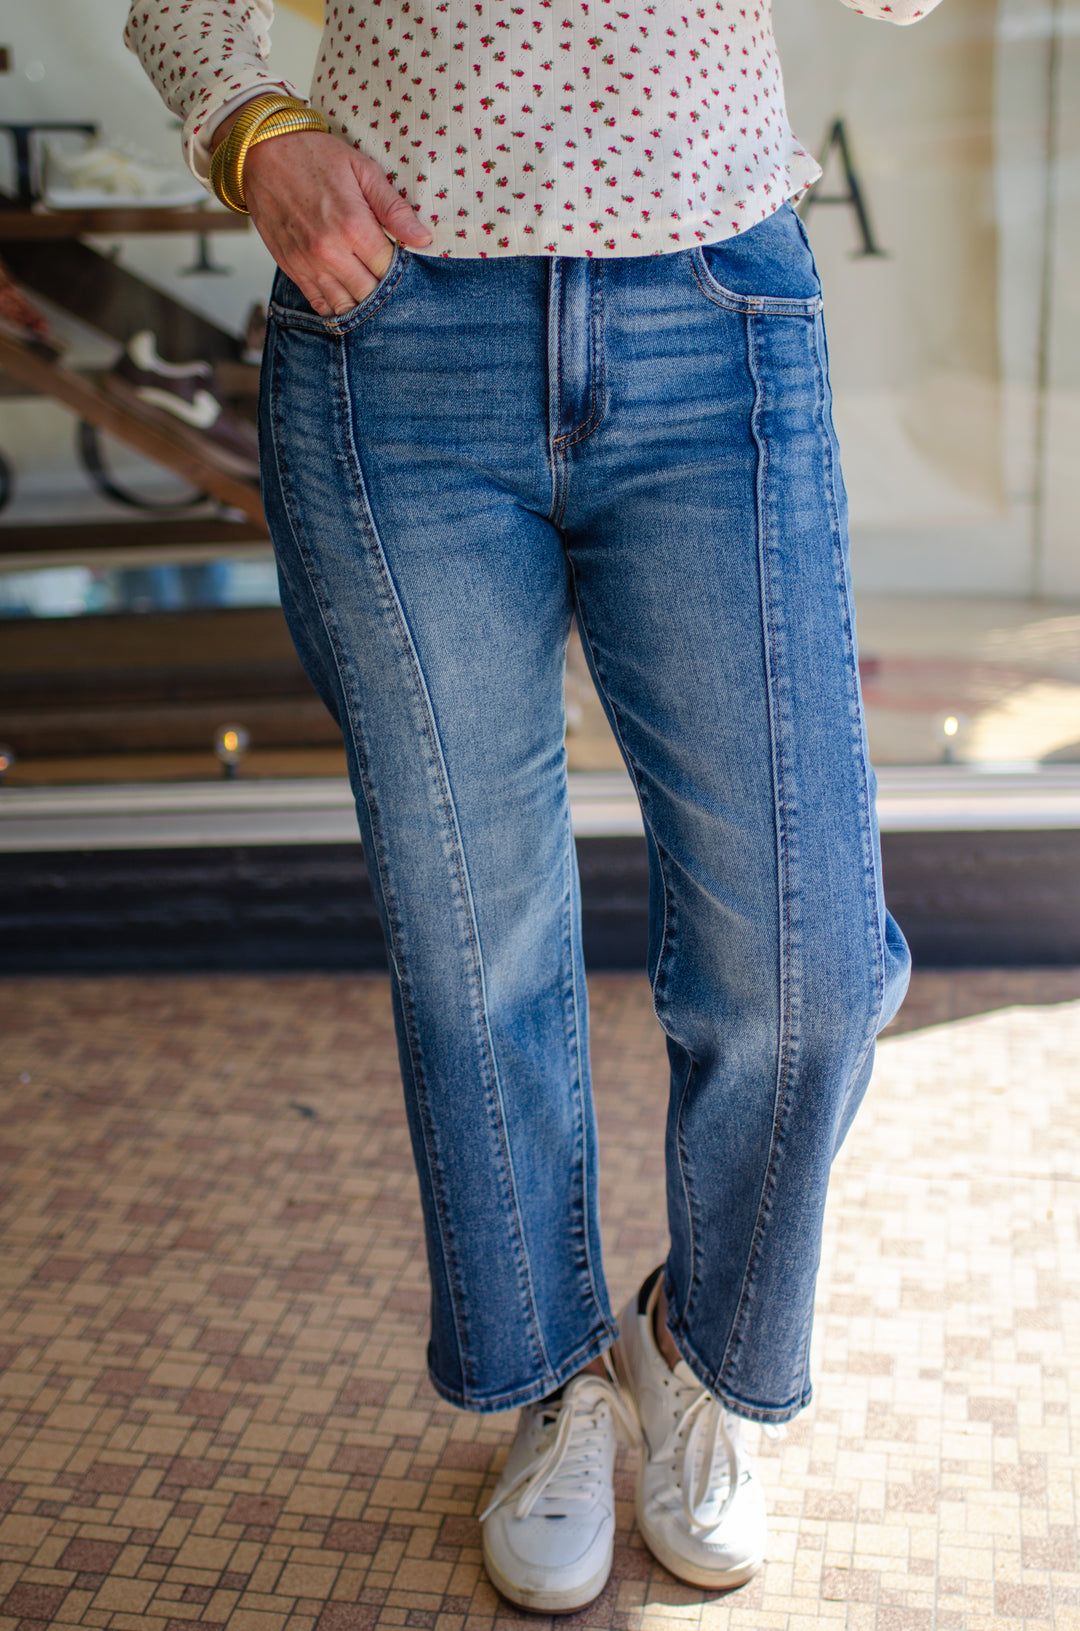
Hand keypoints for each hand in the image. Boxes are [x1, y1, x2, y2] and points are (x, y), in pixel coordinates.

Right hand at [214, 111, 432, 315]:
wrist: (262, 151)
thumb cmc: (314, 155)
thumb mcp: (363, 170)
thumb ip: (394, 208)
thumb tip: (423, 238)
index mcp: (353, 226)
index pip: (389, 268)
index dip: (400, 267)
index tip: (402, 258)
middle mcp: (330, 251)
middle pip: (370, 292)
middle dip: (383, 286)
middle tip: (386, 272)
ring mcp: (308, 263)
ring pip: (346, 304)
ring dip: (361, 300)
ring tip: (369, 285)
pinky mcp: (291, 268)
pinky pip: (319, 303)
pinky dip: (336, 306)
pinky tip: (347, 294)